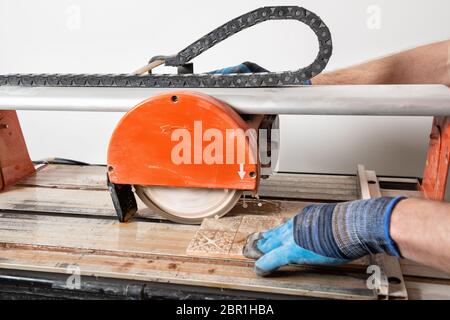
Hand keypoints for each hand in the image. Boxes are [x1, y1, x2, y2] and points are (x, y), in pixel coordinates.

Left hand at [244, 197, 405, 275]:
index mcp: (307, 217)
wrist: (353, 225)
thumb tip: (333, 231)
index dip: (277, 232)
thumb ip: (326, 226)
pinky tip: (259, 268)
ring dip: (260, 249)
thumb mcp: (335, 220)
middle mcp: (296, 224)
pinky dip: (265, 263)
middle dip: (262, 239)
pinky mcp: (291, 250)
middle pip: (274, 232)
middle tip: (252, 242)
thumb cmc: (352, 223)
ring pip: (269, 243)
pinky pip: (273, 257)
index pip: (287, 225)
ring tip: (250, 252)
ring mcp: (292, 236)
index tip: (272, 234)